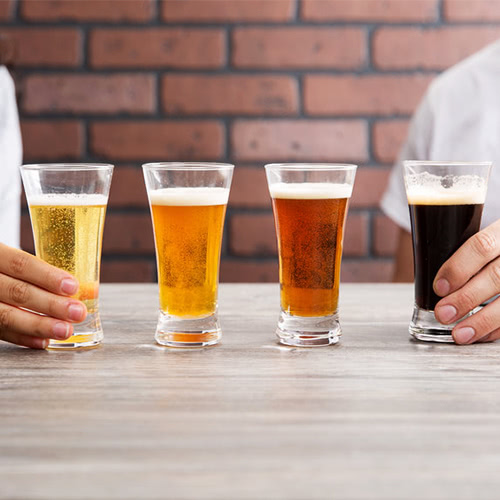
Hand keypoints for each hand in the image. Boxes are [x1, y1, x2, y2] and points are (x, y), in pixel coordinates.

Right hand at [0, 244, 86, 348]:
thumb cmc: (4, 266)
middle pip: (17, 292)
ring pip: (6, 316)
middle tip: (77, 312)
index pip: (21, 264)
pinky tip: (43, 340)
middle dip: (51, 304)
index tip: (73, 286)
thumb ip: (45, 271)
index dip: (47, 276)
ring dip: (39, 325)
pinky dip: (22, 337)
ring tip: (64, 330)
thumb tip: (90, 289)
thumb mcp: (15, 258)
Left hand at [434, 219, 499, 343]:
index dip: (458, 267)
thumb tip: (436, 282)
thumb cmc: (498, 245)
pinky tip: (480, 334)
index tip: (439, 287)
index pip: (482, 246)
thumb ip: (467, 252)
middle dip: (466, 298)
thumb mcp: (487, 236)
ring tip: (460, 333)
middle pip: (497, 276)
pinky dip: (497, 328)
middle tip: (443, 313)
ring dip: (483, 321)